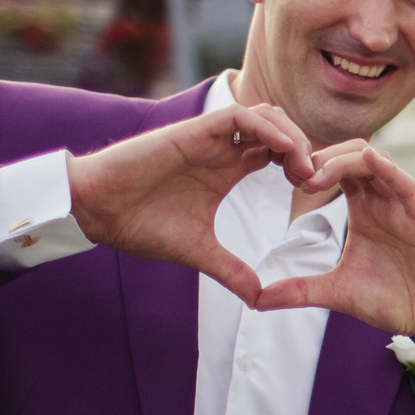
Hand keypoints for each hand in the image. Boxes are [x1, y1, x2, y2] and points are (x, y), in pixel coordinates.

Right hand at [67, 103, 316, 304]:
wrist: (98, 210)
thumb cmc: (140, 224)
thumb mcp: (199, 252)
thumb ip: (231, 270)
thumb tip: (259, 300)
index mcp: (228, 169)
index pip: (278, 152)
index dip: (302, 165)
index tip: (314, 192)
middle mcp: (223, 148)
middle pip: (280, 129)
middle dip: (305, 149)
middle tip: (316, 179)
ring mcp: (209, 137)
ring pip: (266, 115)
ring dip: (292, 136)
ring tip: (304, 169)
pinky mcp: (194, 130)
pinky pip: (241, 115)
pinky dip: (267, 128)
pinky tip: (283, 153)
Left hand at [254, 143, 414, 337]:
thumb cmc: (395, 299)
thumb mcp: (336, 292)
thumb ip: (299, 290)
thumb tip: (256, 300)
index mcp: (362, 208)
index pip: (332, 168)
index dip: (306, 164)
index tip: (279, 174)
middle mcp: (382, 198)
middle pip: (351, 152)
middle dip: (319, 155)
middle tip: (292, 172)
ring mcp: (402, 203)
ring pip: (374, 159)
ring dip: (343, 160)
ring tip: (315, 175)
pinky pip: (405, 182)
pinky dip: (388, 168)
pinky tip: (369, 160)